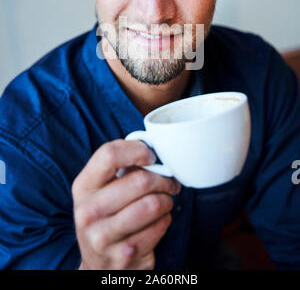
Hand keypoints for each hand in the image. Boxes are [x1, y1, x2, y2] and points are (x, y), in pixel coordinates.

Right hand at [72, 139, 181, 269]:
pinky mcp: (124, 255)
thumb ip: (119, 167)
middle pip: (140, 180)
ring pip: (153, 204)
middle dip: (163, 179)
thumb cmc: (105, 216)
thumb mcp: (100, 190)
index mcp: (83, 187)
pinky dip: (165, 220)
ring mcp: (103, 237)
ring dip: (167, 200)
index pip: (109, 154)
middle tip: (169, 182)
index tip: (150, 156)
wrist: (98, 264)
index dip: (137, 150)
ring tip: (164, 201)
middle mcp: (88, 211)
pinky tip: (157, 221)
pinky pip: (159, 227)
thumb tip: (152, 149)